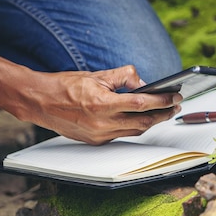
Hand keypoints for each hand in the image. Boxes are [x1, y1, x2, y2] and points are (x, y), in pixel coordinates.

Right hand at [13, 65, 182, 144]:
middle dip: (163, 115)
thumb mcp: (98, 75)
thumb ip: (124, 76)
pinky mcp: (96, 141)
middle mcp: (101, 123)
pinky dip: (135, 126)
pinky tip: (142, 118)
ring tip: (164, 112)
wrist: (40, 102)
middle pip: (143, 122)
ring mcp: (99, 135)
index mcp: (102, 104)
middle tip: (175, 106)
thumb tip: (144, 83)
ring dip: (151, 123)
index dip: (162, 101)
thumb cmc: (66, 86)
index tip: (175, 97)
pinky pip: (122, 135)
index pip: (142, 104)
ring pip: (134, 131)